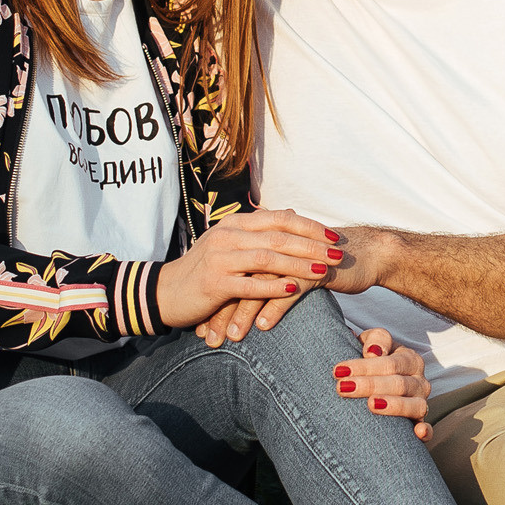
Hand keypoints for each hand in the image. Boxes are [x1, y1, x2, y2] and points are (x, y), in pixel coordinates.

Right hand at [156, 209, 339, 329]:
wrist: (165, 292)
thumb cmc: (203, 269)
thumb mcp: (229, 242)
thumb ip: (259, 229)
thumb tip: (290, 212)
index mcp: (235, 224)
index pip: (279, 219)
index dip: (309, 227)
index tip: (334, 236)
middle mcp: (228, 236)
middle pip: (278, 237)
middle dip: (312, 245)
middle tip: (338, 254)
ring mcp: (220, 259)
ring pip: (266, 258)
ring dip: (298, 264)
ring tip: (323, 271)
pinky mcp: (214, 283)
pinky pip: (249, 285)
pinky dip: (273, 287)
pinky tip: (294, 289)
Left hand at [194, 219, 394, 343]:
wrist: (366, 253)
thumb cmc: (326, 264)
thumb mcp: (291, 268)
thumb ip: (267, 275)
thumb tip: (243, 298)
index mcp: (264, 244)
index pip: (231, 273)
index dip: (214, 301)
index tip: (201, 327)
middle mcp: (275, 247)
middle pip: (238, 279)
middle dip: (221, 310)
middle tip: (208, 337)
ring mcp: (295, 256)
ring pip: (259, 285)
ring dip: (242, 313)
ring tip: (232, 338)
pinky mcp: (315, 268)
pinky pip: (289, 289)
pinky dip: (274, 308)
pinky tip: (262, 327)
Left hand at [332, 329, 434, 441]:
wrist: (379, 380)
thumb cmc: (373, 359)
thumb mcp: (373, 343)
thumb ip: (375, 340)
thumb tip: (372, 352)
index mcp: (410, 359)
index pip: (390, 363)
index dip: (365, 366)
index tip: (339, 371)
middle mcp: (419, 381)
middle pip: (399, 384)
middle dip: (370, 385)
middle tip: (343, 388)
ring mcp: (421, 403)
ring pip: (414, 405)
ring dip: (393, 406)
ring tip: (370, 405)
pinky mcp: (420, 422)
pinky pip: (427, 429)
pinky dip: (425, 431)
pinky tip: (418, 434)